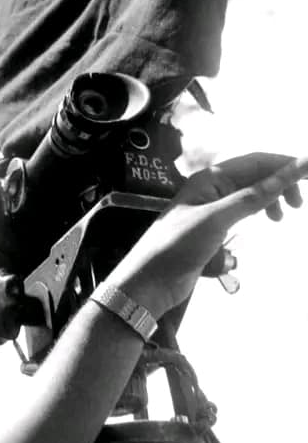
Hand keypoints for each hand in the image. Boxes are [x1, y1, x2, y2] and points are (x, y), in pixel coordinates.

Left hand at [109, 153, 307, 317]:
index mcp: (209, 178)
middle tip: (298, 204)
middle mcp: (211, 188)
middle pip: (256, 175)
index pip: (257, 161)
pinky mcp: (212, 228)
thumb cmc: (177, 246)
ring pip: (250, 193)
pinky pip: (242, 211)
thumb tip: (290, 172)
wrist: (150, 281)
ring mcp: (211, 208)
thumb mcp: (218, 219)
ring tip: (282, 216)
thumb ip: (254, 196)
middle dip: (281, 182)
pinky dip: (257, 211)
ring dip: (270, 198)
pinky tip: (264, 220)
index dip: (286, 164)